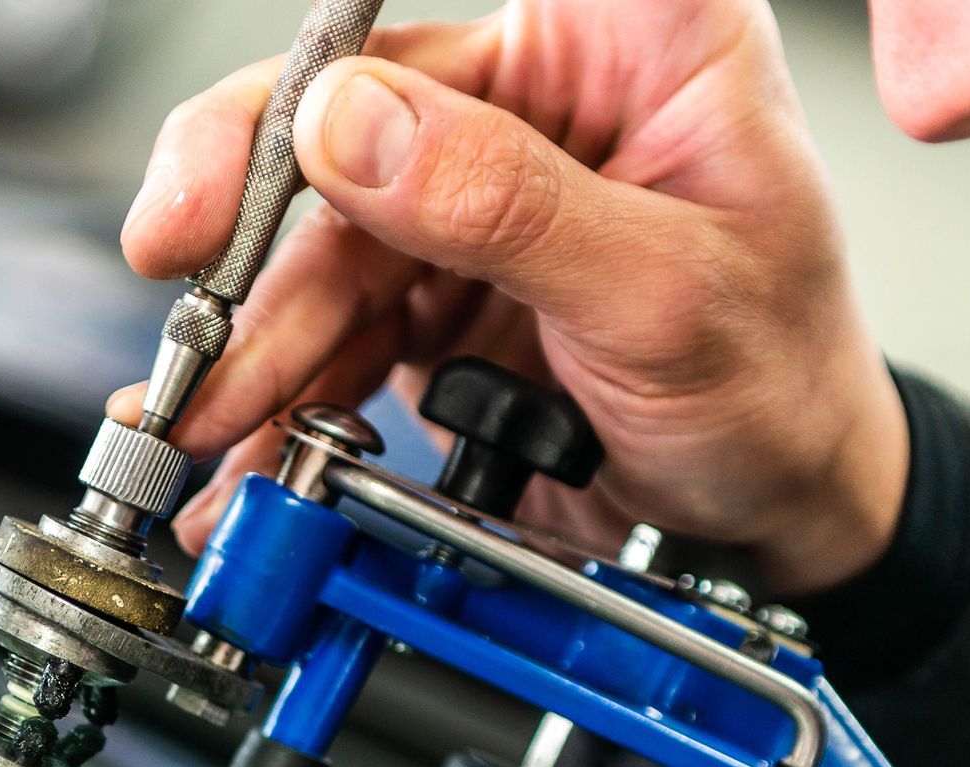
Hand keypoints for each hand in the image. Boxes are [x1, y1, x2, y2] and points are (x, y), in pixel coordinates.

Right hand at [115, 0, 907, 595]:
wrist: (770, 516)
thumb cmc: (779, 386)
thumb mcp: (662, 294)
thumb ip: (507, 205)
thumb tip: (351, 129)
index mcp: (622, 41)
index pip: (416, 31)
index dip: (300, 89)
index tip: (219, 183)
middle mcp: (534, 104)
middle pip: (333, 139)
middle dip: (248, 251)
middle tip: (190, 322)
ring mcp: (471, 199)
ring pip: (314, 250)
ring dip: (254, 348)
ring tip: (210, 420)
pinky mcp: (431, 287)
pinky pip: (325, 326)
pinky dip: (279, 393)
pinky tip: (246, 441)